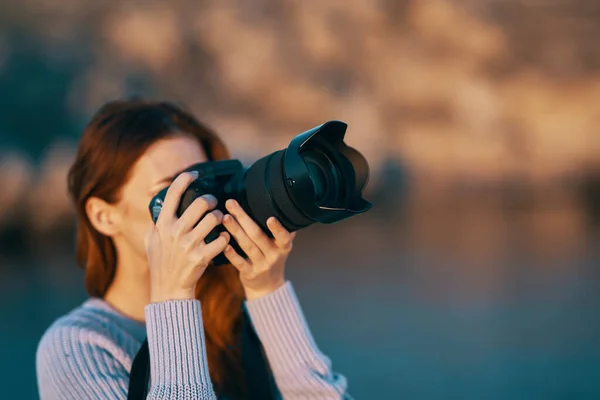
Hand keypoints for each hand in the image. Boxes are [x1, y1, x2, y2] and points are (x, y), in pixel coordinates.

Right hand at [145, 172, 229, 302]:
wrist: (168, 289)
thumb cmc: (161, 262)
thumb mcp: (151, 240)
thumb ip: (156, 221)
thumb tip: (158, 201)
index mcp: (162, 224)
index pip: (173, 193)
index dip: (185, 179)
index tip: (194, 174)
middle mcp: (175, 232)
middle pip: (200, 203)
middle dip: (211, 200)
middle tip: (213, 203)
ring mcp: (188, 244)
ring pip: (214, 219)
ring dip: (220, 217)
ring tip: (219, 220)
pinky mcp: (201, 257)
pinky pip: (221, 240)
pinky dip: (225, 238)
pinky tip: (223, 238)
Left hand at [222, 199, 296, 299]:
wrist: (268, 286)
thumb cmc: (272, 257)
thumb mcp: (282, 245)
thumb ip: (282, 229)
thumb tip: (285, 206)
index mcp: (284, 246)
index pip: (283, 237)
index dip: (278, 228)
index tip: (270, 218)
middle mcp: (274, 256)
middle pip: (258, 235)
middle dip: (243, 218)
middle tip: (231, 204)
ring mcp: (262, 266)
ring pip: (247, 246)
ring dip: (235, 230)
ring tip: (224, 218)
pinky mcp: (250, 274)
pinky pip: (239, 262)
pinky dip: (231, 253)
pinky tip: (223, 242)